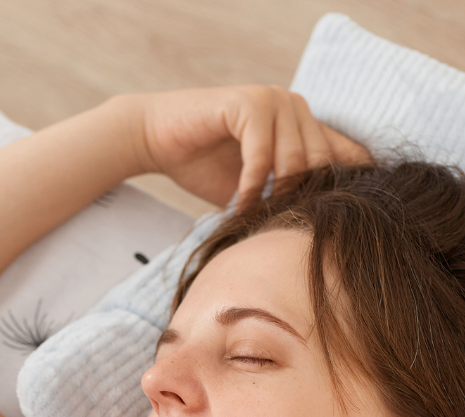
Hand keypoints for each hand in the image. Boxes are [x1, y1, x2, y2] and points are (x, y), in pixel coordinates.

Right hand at [118, 86, 369, 207]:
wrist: (157, 141)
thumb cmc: (203, 165)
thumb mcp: (253, 186)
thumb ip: (283, 193)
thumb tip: (320, 228)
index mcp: (303, 122)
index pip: (345, 153)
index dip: (347, 185)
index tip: (336, 223)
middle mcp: (295, 105)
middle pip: (320, 162)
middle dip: (299, 199)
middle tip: (275, 227)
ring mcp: (274, 100)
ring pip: (294, 158)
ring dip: (274, 196)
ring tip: (252, 217)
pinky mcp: (249, 103)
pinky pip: (262, 155)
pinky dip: (251, 186)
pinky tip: (238, 205)